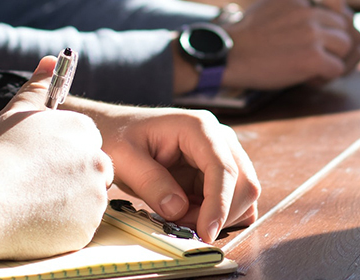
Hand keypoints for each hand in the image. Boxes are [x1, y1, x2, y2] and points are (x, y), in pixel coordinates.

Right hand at [0, 57, 113, 259]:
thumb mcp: (15, 113)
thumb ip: (38, 86)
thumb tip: (50, 60)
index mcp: (83, 131)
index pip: (85, 143)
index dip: (61, 155)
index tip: (39, 163)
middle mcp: (96, 161)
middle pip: (91, 172)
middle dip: (69, 179)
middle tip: (34, 186)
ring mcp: (94, 197)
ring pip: (86, 201)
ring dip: (66, 204)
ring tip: (29, 202)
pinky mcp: (86, 228)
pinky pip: (79, 228)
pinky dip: (61, 228)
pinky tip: (34, 221)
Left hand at [65, 102, 260, 242]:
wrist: (115, 130)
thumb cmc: (118, 137)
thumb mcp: (124, 158)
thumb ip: (151, 182)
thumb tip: (178, 209)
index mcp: (198, 127)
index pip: (223, 168)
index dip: (219, 204)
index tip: (206, 233)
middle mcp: (218, 138)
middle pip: (244, 183)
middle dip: (220, 214)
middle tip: (184, 228)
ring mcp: (221, 154)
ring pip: (242, 194)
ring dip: (218, 216)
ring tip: (181, 219)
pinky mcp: (216, 172)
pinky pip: (232, 199)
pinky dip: (218, 216)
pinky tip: (191, 216)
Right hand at [223, 0, 359, 88]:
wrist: (227, 56)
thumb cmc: (248, 35)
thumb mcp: (273, 4)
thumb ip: (300, 3)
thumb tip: (334, 15)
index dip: (335, 10)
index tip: (322, 24)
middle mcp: (308, 10)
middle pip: (344, 25)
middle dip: (334, 41)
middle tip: (314, 54)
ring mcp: (312, 33)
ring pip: (346, 47)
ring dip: (333, 59)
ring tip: (310, 66)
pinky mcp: (312, 57)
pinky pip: (337, 68)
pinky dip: (325, 76)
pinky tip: (307, 77)